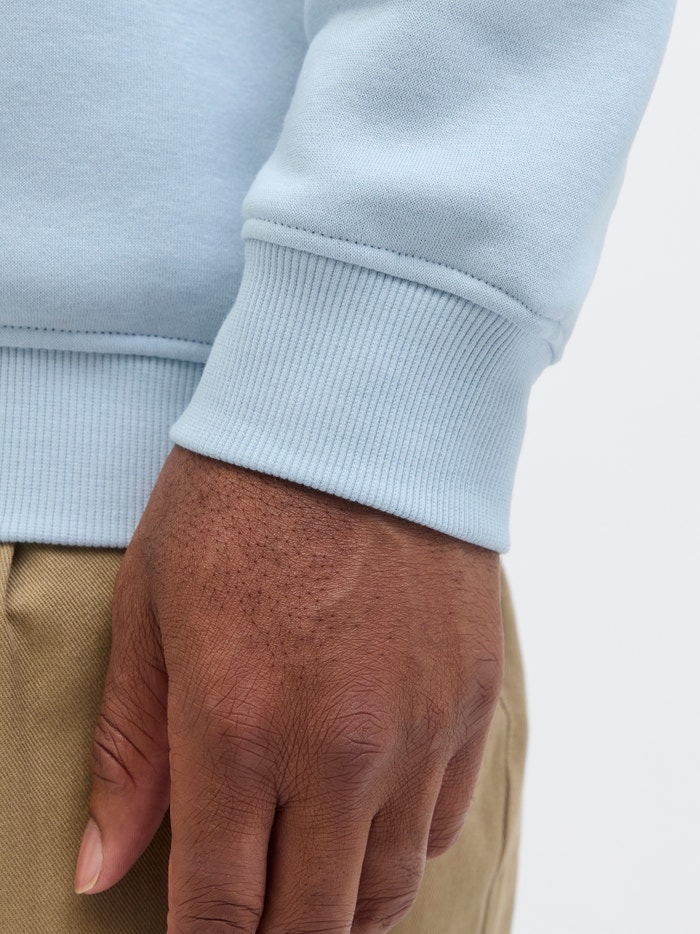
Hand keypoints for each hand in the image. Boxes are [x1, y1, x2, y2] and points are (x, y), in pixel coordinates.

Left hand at [75, 444, 502, 932]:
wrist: (359, 412)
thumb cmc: (240, 495)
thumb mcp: (153, 606)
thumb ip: (130, 749)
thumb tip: (99, 867)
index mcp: (236, 725)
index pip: (218, 910)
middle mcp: (338, 747)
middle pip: (311, 923)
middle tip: (255, 925)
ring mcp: (417, 727)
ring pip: (386, 887)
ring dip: (341, 908)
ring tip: (312, 890)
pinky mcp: (470, 698)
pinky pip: (442, 820)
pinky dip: (401, 844)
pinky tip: (371, 819)